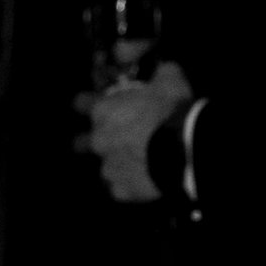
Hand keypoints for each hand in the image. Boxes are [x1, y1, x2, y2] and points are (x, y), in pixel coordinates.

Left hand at [73, 57, 191, 202]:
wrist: (182, 151)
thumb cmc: (170, 110)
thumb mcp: (168, 77)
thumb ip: (156, 74)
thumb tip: (158, 73)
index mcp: (103, 110)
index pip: (82, 103)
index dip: (87, 102)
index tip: (91, 104)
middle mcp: (98, 141)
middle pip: (83, 142)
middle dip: (91, 139)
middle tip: (110, 137)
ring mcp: (107, 169)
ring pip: (104, 166)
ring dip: (114, 162)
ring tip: (131, 160)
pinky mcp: (120, 192)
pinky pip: (121, 186)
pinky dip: (129, 182)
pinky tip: (142, 178)